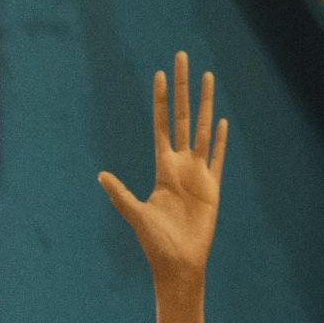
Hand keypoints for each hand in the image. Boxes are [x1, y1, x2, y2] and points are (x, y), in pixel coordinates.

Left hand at [98, 52, 227, 283]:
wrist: (180, 264)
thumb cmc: (156, 244)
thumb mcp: (136, 215)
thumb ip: (121, 195)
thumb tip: (101, 175)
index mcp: (162, 168)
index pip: (161, 125)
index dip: (160, 100)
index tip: (159, 74)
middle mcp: (180, 165)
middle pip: (182, 116)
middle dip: (182, 88)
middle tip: (182, 58)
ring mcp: (198, 174)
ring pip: (203, 129)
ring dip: (205, 103)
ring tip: (208, 77)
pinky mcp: (213, 188)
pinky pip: (218, 157)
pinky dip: (220, 139)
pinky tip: (221, 120)